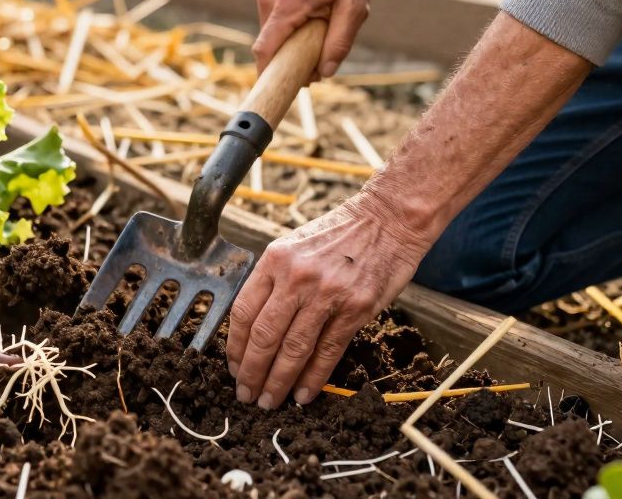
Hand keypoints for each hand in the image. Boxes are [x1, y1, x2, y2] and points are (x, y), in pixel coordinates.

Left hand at [225, 196, 429, 407]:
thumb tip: (255, 326)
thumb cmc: (340, 234)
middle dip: (252, 372)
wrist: (388, 219)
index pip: (244, 312)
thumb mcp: (294, 245)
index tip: (233, 367)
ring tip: (270, 401)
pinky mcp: (356, 309)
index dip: (235, 347)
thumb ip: (274, 280)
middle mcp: (296, 277)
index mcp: (275, 260)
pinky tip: (302, 394)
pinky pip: (328, 351)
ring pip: (293, 349)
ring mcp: (327, 294)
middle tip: (246, 394)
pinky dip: (313, 378)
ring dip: (278, 381)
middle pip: (264, 336)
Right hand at [253, 0, 376, 77]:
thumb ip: (340, 41)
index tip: (277, 93)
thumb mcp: (355, 7)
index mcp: (288, 4)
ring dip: (295, 44)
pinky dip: (293, 32)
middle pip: (270, 48)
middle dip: (292, 61)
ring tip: (325, 27)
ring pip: (274, 38)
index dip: (268, 76)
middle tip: (323, 60)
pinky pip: (276, 26)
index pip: (265, 51)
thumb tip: (325, 72)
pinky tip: (317, 19)